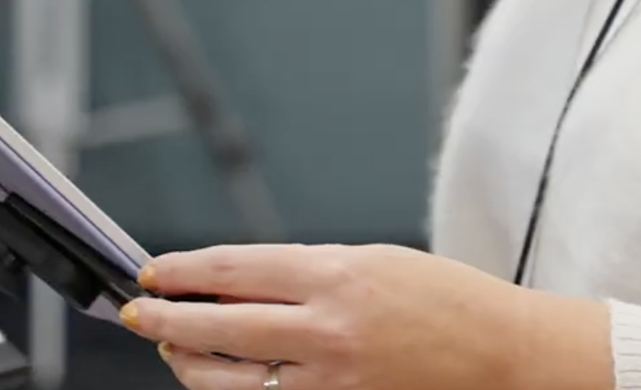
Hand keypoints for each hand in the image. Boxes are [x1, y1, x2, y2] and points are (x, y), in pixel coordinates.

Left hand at [119, 243, 610, 389]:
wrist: (504, 357)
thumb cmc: (447, 303)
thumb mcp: (373, 262)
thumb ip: (304, 273)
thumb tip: (234, 280)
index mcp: (337, 275)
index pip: (234, 268)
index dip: (183, 270)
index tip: (154, 271)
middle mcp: (327, 329)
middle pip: (216, 324)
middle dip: (165, 317)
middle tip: (137, 312)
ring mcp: (330, 381)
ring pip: (227, 379)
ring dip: (188, 363)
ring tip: (173, 348)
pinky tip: (219, 383)